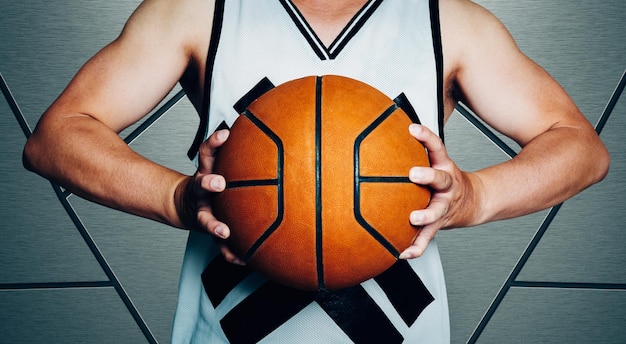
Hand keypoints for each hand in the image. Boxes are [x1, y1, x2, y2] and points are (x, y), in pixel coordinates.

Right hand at [175, 129, 243, 264]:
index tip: (225, 134)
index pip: (207, 152)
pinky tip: (240, 259)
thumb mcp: (216, 163)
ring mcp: (202, 211)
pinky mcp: (207, 229)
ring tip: (224, 232)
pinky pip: (218, 244)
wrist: (184, 205)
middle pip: (201, 184)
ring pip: (206, 219)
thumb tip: (268, 131)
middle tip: (219, 182)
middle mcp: (201, 191)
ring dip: (214, 226)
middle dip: (209, 183)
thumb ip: (232, 150)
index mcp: (206, 172)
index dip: (214, 142)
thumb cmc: (208, 183)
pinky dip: (229, 252)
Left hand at [400, 124, 480, 258]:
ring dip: (425, 215)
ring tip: (414, 218)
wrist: (474, 201)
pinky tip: (402, 252)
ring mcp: (444, 206)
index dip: (426, 137)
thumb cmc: (446, 180)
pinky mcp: (440, 224)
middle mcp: (447, 186)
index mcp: (444, 167)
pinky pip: (427, 238)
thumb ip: (415, 151)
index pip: (437, 147)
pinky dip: (415, 246)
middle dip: (428, 176)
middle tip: (413, 174)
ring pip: (437, 212)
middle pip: (440, 179)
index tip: (413, 128)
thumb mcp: (437, 161)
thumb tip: (380, 135)